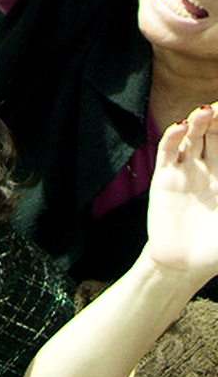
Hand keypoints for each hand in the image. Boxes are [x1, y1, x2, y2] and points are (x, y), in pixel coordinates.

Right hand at [146, 103, 217, 285]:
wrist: (184, 266)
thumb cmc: (217, 248)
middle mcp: (210, 170)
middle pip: (216, 135)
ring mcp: (187, 172)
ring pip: (194, 139)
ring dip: (199, 122)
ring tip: (205, 110)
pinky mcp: (165, 178)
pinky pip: (169, 152)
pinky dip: (173, 137)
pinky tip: (180, 127)